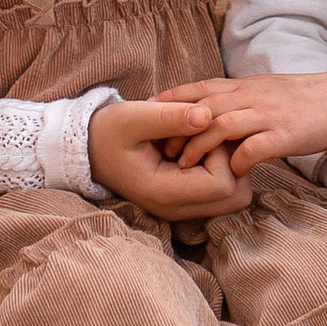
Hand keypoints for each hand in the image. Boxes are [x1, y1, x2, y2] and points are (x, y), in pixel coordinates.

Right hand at [86, 96, 248, 222]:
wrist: (89, 149)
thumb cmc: (108, 131)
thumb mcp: (133, 117)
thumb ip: (170, 117)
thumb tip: (208, 115)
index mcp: (163, 193)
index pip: (223, 184)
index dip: (219, 152)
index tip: (196, 132)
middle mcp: (176, 209)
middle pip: (237, 195)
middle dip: (230, 160)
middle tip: (204, 136)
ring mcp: (182, 209)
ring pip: (235, 194)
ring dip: (226, 163)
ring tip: (198, 141)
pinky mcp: (186, 201)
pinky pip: (222, 190)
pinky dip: (219, 167)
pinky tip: (196, 147)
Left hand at [158, 61, 326, 177]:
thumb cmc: (307, 99)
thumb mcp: (268, 91)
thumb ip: (242, 99)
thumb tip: (218, 113)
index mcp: (247, 85)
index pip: (202, 87)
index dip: (173, 97)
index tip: (149, 108)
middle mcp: (252, 96)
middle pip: (204, 107)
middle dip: (177, 127)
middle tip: (158, 146)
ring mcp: (268, 115)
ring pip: (222, 125)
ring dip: (199, 146)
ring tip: (183, 165)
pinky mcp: (285, 135)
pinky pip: (253, 148)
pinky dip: (236, 161)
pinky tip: (229, 173)